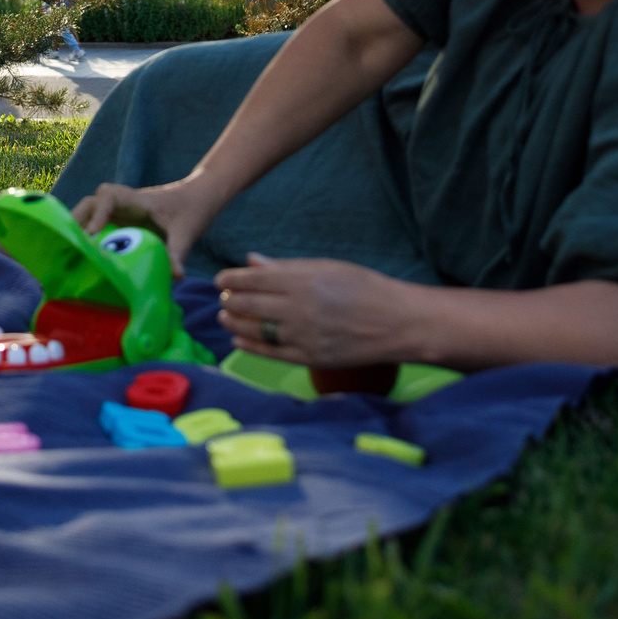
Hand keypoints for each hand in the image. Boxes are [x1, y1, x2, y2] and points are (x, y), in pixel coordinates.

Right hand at [71, 177, 218, 271]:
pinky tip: (88, 258)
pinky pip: (100, 225)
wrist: (199, 197)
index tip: (93, 233)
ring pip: (91, 213)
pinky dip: (90, 237)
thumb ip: (178, 253)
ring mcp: (122, 212)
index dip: (97, 212)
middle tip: (69, 245)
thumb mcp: (187, 232)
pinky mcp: (123, 221)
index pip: (108, 196)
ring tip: (71, 254)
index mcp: (137, 200)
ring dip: (79, 228)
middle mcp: (124, 203)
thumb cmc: (193, 208)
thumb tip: (176, 277)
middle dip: (77, 220)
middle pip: (90, 203)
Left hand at [214, 252, 417, 366]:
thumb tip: (252, 261)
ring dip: (235, 324)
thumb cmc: (363, 287)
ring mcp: (302, 336)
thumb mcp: (326, 267)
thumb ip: (286, 267)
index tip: (221, 279)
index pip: (254, 279)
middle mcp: (298, 309)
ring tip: (225, 317)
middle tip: (223, 298)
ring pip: (255, 330)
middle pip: (250, 304)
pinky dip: (250, 347)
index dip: (232, 279)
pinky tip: (238, 341)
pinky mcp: (309, 358)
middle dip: (231, 300)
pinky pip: (270, 353)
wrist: (396, 322)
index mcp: (302, 281)